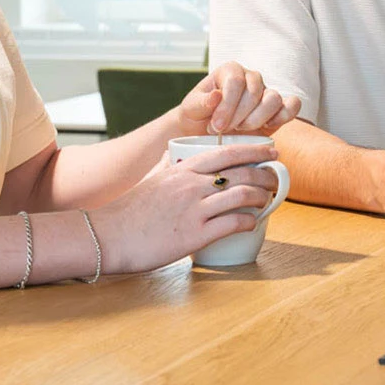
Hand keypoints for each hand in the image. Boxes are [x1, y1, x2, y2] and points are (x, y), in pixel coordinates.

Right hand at [92, 141, 281, 273]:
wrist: (108, 235)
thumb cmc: (129, 211)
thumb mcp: (152, 179)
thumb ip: (169, 167)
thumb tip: (175, 156)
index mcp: (183, 169)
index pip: (227, 152)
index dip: (254, 149)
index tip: (271, 149)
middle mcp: (192, 185)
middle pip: (241, 172)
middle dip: (265, 174)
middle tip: (276, 178)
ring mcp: (195, 209)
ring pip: (242, 195)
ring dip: (261, 197)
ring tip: (268, 200)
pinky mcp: (195, 234)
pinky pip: (233, 223)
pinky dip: (249, 221)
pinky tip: (253, 223)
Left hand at [175, 62, 301, 136]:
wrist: (205, 132)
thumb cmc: (198, 116)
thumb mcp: (190, 109)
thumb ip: (201, 102)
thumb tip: (216, 96)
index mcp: (230, 70)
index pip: (236, 81)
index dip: (227, 105)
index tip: (216, 126)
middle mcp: (251, 78)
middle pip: (255, 92)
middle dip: (239, 116)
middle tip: (223, 131)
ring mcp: (266, 92)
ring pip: (274, 99)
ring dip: (257, 119)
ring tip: (240, 130)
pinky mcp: (278, 109)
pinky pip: (292, 106)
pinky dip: (283, 116)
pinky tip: (265, 127)